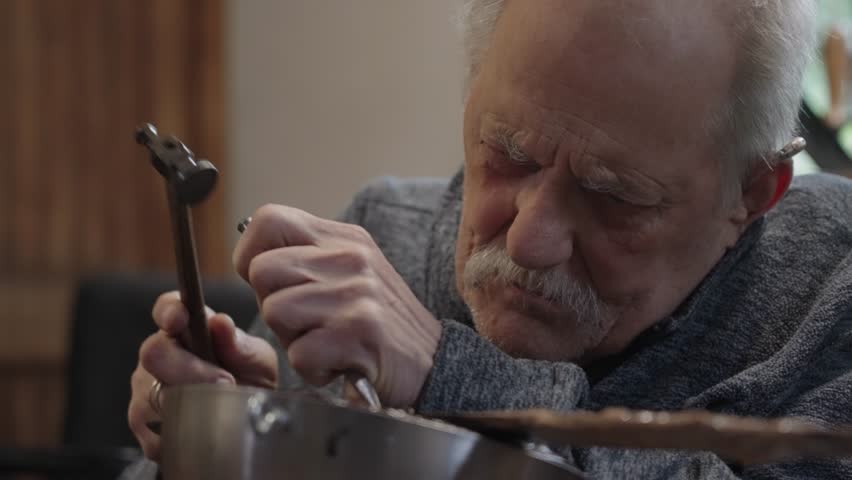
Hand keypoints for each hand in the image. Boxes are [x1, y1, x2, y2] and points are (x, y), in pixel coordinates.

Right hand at [128, 291, 277, 459]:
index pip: (168, 308)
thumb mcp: (258, 362)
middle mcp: (161, 355)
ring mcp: (146, 390)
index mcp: (187, 329)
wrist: (250, 423)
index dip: (169, 311)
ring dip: (191, 404)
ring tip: (221, 409)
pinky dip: (184, 432)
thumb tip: (221, 323)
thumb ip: (241, 345)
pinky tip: (204, 429)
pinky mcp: (144, 427)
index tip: (179, 319)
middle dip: (190, 370)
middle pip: (154, 354)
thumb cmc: (253, 382)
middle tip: (225, 383)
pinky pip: (154, 431)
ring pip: (152, 395)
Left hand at [233, 204, 441, 407]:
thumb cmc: (381, 323)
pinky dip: (313, 369)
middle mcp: (352, 257)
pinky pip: (299, 353)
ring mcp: (357, 293)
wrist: (435, 363)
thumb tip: (251, 260)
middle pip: (262, 271)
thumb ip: (307, 259)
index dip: (251, 256)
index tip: (271, 284)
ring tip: (327, 343)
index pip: (267, 220)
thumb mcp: (350, 274)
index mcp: (345, 238)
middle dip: (272, 306)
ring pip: (274, 311)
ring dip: (293, 341)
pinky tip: (340, 363)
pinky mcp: (360, 332)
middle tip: (307, 323)